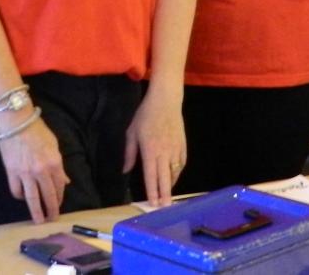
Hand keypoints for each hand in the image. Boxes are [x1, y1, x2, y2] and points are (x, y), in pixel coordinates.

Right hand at [0, 115, 68, 222]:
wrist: (16, 122)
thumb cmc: (37, 131)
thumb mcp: (54, 146)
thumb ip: (59, 166)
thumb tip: (65, 181)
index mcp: (55, 163)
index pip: (60, 186)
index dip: (60, 198)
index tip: (59, 204)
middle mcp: (41, 171)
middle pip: (48, 196)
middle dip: (51, 209)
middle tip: (52, 219)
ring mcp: (26, 173)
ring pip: (32, 199)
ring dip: (36, 212)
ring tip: (38, 220)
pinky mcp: (12, 173)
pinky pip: (16, 191)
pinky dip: (20, 196)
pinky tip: (23, 197)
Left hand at [124, 89, 184, 206]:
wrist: (165, 101)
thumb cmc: (145, 116)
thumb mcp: (132, 133)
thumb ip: (129, 154)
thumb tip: (125, 171)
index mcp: (150, 150)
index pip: (151, 175)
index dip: (152, 191)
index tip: (153, 203)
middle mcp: (164, 152)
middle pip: (165, 178)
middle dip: (165, 194)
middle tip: (165, 207)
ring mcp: (175, 149)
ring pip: (174, 172)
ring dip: (171, 184)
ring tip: (167, 194)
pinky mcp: (183, 145)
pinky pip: (181, 163)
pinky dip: (178, 171)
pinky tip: (174, 176)